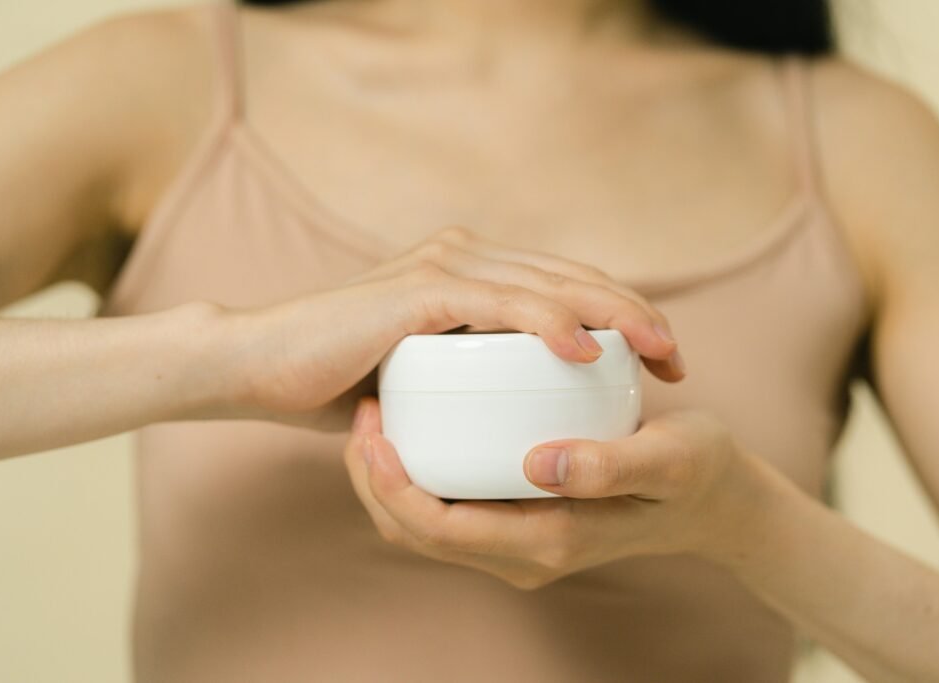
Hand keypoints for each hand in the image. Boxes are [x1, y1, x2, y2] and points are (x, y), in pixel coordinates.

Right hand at [214, 227, 684, 430]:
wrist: (261, 370)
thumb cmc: (341, 382)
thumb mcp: (426, 377)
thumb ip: (470, 374)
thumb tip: (515, 409)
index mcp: (472, 273)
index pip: (565, 286)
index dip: (621, 315)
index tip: (661, 362)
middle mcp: (464, 256)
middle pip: (572, 277)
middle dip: (635, 314)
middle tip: (677, 358)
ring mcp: (444, 267)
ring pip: (549, 284)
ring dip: (613, 314)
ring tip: (659, 349)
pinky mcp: (421, 290)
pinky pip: (502, 303)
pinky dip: (550, 323)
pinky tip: (589, 350)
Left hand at [343, 396, 765, 588]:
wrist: (716, 498)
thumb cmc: (697, 473)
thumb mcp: (670, 459)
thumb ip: (611, 464)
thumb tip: (540, 462)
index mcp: (550, 540)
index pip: (441, 529)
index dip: (392, 484)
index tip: (371, 427)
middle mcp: (525, 553)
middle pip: (418, 534)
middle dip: (373, 482)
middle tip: (361, 414)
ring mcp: (520, 542)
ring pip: (426, 526)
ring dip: (390, 480)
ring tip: (377, 416)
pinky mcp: (521, 520)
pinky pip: (450, 508)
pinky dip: (422, 475)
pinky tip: (421, 424)